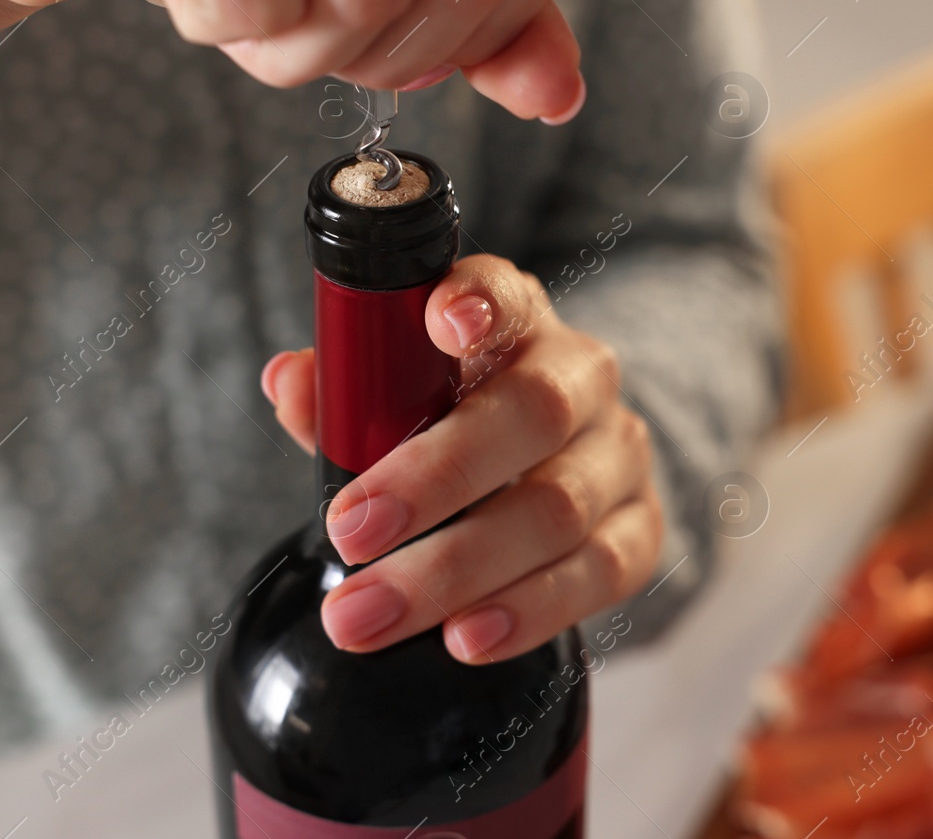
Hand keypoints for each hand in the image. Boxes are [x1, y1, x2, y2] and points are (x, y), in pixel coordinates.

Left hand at [261, 254, 663, 663]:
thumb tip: (290, 383)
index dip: (479, 301)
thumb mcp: (397, 398)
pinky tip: (466, 639)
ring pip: (556, 509)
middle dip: (432, 480)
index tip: (439, 321)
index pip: (506, 293)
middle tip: (348, 535)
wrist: (559, 471)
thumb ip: (344, 391)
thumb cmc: (456, 424)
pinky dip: (529, 611)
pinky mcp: (642, 529)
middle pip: (532, 415)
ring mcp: (620, 455)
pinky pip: (598, 573)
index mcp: (515, 323)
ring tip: (366, 617)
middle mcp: (582, 378)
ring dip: (453, 572)